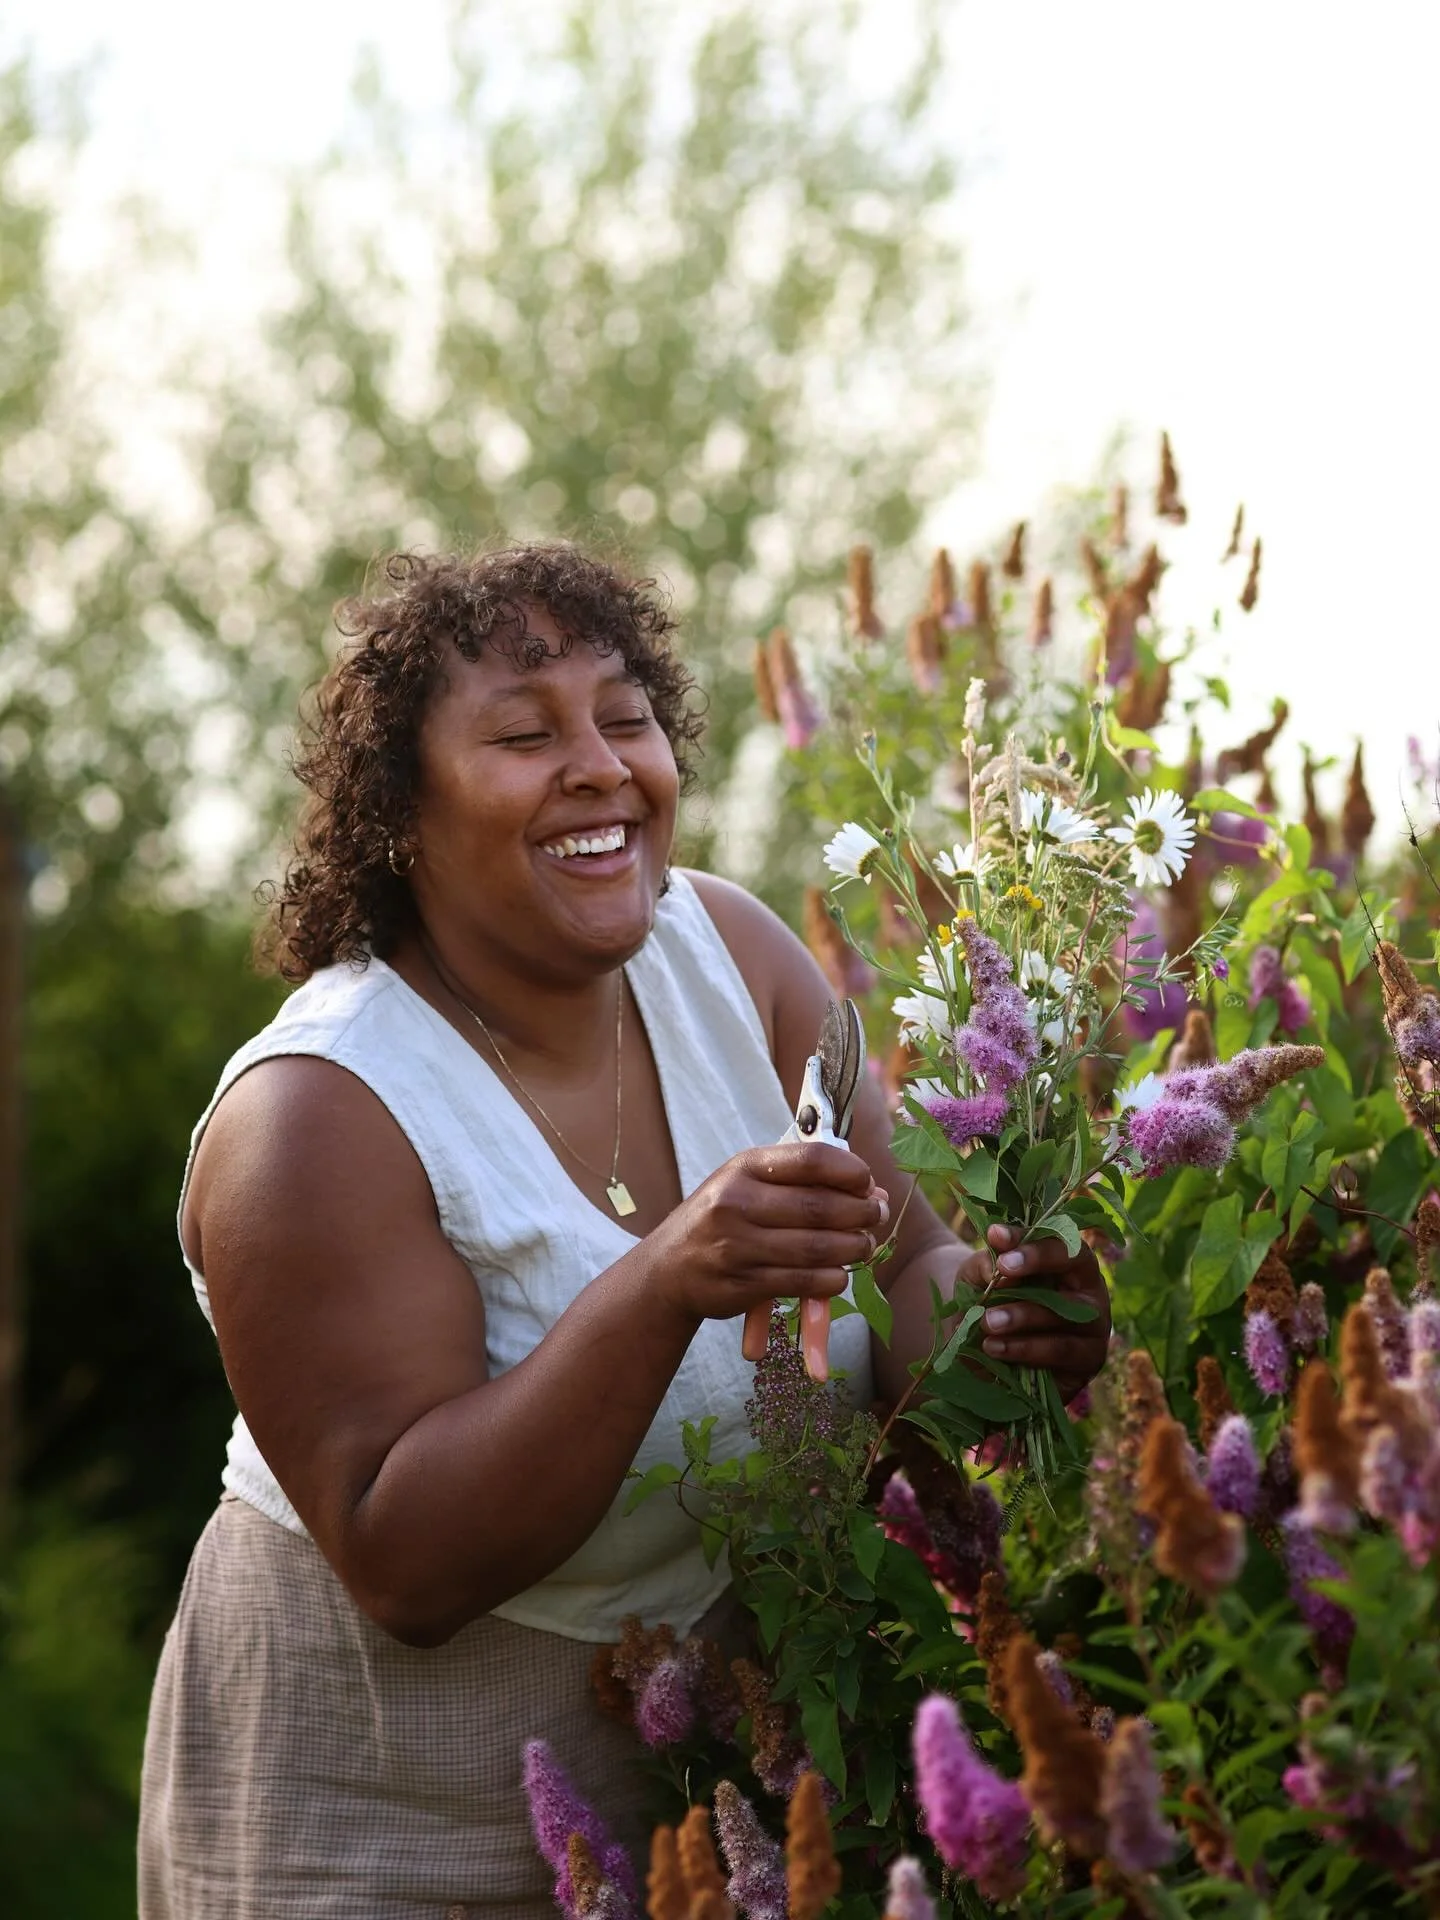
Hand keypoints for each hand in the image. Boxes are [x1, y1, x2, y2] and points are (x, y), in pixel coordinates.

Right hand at [647, 1143, 887, 1363]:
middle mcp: (737, 1203)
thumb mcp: (744, 1183)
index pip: (810, 1159)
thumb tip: (869, 1188)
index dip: (850, 1170)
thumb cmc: (718, 1219)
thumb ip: (797, 1180)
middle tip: (876, 1216)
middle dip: (861, 1213)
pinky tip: (839, 1274)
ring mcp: (739, 1247)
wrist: (667, 1270)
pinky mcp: (744, 1284)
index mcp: (743, 1168)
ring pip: (817, 1248)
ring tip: (863, 1245)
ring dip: (853, 1248)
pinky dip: (832, 1279)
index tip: (867, 1182)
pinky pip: (804, 1282)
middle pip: (820, 1207)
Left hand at [969, 1224, 1110, 1403]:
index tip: (997, 1236)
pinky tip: (994, 1347)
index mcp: (1070, 1264)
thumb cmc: (990, 1304)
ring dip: (1023, 1316)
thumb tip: (998, 1269)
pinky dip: (1025, 1349)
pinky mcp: (1086, 1362)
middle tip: (1001, 1272)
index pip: (1062, 1242)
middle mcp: (1090, 1293)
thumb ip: (986, 1266)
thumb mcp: (978, 1278)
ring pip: (1064, 1315)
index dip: (1033, 1241)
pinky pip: (1059, 1352)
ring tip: (987, 1322)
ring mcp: (1093, 1330)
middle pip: (1075, 1273)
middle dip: (1035, 1269)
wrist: (986, 1357)